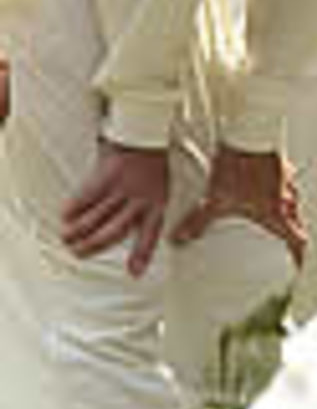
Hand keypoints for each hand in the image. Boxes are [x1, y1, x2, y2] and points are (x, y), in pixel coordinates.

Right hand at [63, 140, 169, 276]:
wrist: (145, 135)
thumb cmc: (152, 166)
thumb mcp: (160, 190)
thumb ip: (148, 209)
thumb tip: (133, 232)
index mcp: (158, 204)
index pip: (150, 235)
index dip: (142, 255)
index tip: (134, 273)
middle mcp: (141, 199)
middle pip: (114, 230)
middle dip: (94, 245)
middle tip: (78, 253)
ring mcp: (123, 187)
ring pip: (97, 216)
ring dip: (78, 230)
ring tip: (67, 238)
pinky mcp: (107, 175)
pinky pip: (87, 196)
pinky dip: (74, 207)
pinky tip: (65, 215)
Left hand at [170, 144, 305, 265]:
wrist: (248, 134)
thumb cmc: (240, 167)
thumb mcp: (214, 200)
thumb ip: (198, 222)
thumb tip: (182, 237)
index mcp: (277, 214)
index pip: (298, 241)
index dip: (299, 255)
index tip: (298, 263)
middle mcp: (287, 199)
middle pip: (296, 221)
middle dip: (290, 231)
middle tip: (281, 237)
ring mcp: (287, 181)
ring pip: (291, 200)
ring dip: (283, 207)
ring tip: (269, 208)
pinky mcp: (281, 164)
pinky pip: (284, 180)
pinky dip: (277, 186)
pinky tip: (263, 182)